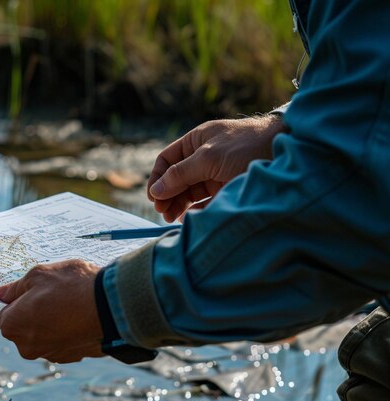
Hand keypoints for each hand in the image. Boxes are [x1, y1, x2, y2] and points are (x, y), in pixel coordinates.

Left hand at [0, 260, 104, 362]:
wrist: (109, 305)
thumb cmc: (70, 286)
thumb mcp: (38, 275)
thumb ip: (16, 287)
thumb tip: (1, 293)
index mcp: (13, 326)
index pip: (6, 314)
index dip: (19, 300)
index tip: (35, 291)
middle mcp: (27, 346)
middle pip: (24, 327)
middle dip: (34, 313)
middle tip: (53, 295)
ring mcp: (50, 354)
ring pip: (44, 335)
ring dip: (52, 322)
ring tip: (69, 303)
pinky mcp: (71, 357)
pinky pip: (63, 341)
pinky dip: (68, 330)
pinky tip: (79, 315)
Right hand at [148, 116, 286, 221]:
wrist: (285, 150)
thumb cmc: (246, 145)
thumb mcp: (209, 157)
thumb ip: (181, 174)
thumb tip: (156, 190)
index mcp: (195, 142)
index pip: (167, 161)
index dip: (157, 178)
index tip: (153, 197)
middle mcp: (202, 158)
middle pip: (175, 179)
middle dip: (167, 195)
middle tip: (162, 212)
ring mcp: (214, 174)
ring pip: (188, 193)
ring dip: (178, 205)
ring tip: (171, 218)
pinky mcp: (226, 189)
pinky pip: (204, 202)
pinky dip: (195, 211)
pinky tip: (189, 218)